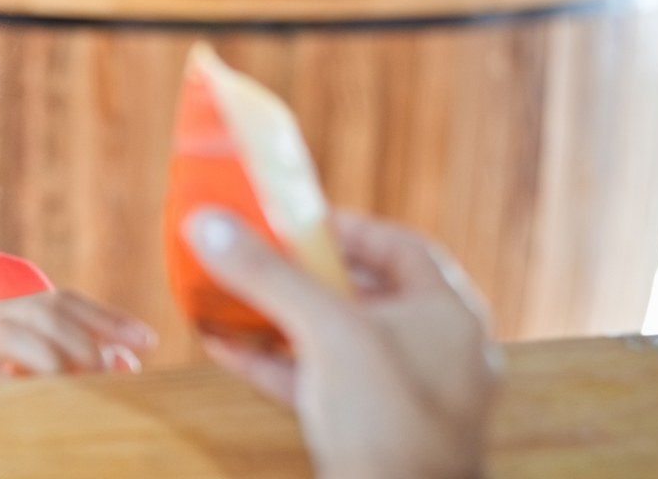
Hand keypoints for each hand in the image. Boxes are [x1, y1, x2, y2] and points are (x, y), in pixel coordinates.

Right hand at [0, 289, 156, 386]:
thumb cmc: (26, 414)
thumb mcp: (65, 384)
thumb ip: (93, 366)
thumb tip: (125, 362)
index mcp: (9, 320)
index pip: (60, 302)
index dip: (106, 318)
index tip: (148, 342)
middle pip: (36, 310)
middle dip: (79, 337)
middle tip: (104, 370)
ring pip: (3, 329)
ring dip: (49, 355)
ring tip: (74, 384)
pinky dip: (17, 384)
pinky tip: (45, 401)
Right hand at [182, 208, 500, 478]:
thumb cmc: (388, 424)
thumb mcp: (326, 333)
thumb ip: (269, 276)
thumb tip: (209, 226)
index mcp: (448, 316)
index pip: (402, 248)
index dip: (350, 229)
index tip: (300, 222)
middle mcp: (435, 353)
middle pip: (364, 295)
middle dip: (305, 277)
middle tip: (261, 259)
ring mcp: (405, 397)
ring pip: (340, 343)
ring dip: (284, 323)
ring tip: (235, 302)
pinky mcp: (373, 434)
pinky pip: (324, 385)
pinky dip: (279, 366)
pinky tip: (230, 351)